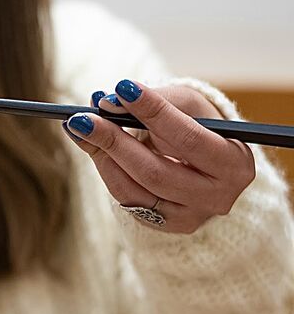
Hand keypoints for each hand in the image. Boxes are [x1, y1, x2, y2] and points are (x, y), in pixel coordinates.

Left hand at [64, 78, 254, 232]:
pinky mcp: (164, 225)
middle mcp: (217, 197)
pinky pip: (126, 199)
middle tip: (83, 117)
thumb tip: (107, 102)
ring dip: (102, 155)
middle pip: (155, 171)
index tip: (122, 88)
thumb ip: (156, 100)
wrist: (207, 167)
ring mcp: (189, 217)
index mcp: (234, 164)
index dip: (154, 112)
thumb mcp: (189, 106)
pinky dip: (106, 169)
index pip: (189, 138)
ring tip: (79, 127)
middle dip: (115, 140)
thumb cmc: (200, 128)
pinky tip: (92, 146)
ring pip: (134, 189)